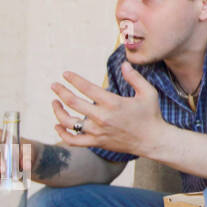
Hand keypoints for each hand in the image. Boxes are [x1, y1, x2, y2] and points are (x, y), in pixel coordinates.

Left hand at [50, 62, 164, 156]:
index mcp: (113, 103)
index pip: (87, 88)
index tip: (65, 74)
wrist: (152, 141)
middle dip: (61, 91)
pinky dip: (62, 133)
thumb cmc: (151, 115)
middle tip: (54, 85)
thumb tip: (124, 64)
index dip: (74, 79)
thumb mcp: (148, 93)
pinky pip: (73, 140)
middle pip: (73, 102)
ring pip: (69, 122)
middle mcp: (102, 117)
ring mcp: (97, 131)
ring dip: (58, 111)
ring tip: (55, 103)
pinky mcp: (96, 142)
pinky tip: (58, 125)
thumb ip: (134, 77)